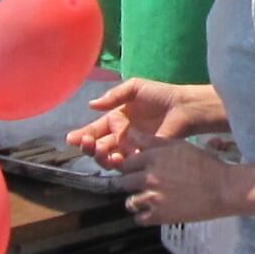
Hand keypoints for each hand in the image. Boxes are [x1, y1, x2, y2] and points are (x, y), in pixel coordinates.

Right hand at [71, 78, 224, 167]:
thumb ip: (114, 96)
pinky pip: (126, 164)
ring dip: (100, 156)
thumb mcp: (134, 88)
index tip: (72, 138)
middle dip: (88, 147)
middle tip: (84, 143)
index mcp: (116, 120)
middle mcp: (121, 136)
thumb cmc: (160, 95)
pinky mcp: (143, 157)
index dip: (83, 135)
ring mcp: (131, 148)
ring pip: (108, 158)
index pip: (95, 130)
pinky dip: (118, 163)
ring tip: (98, 150)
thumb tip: (92, 104)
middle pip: (98, 146)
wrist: (183, 108)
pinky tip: (115, 157)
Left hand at [116, 135, 235, 225]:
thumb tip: (129, 134)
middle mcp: (150, 177)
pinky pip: (139, 219)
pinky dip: (145, 216)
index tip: (139, 171)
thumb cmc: (205, 164)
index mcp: (154, 157)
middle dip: (133, 184)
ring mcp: (153, 197)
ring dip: (138, 201)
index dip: (132, 168)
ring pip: (131, 202)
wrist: (223, 188)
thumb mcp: (179, 146)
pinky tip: (155, 211)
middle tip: (146, 186)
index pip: (127, 164)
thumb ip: (152, 141)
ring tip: (152, 200)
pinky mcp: (160, 215)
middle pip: (125, 183)